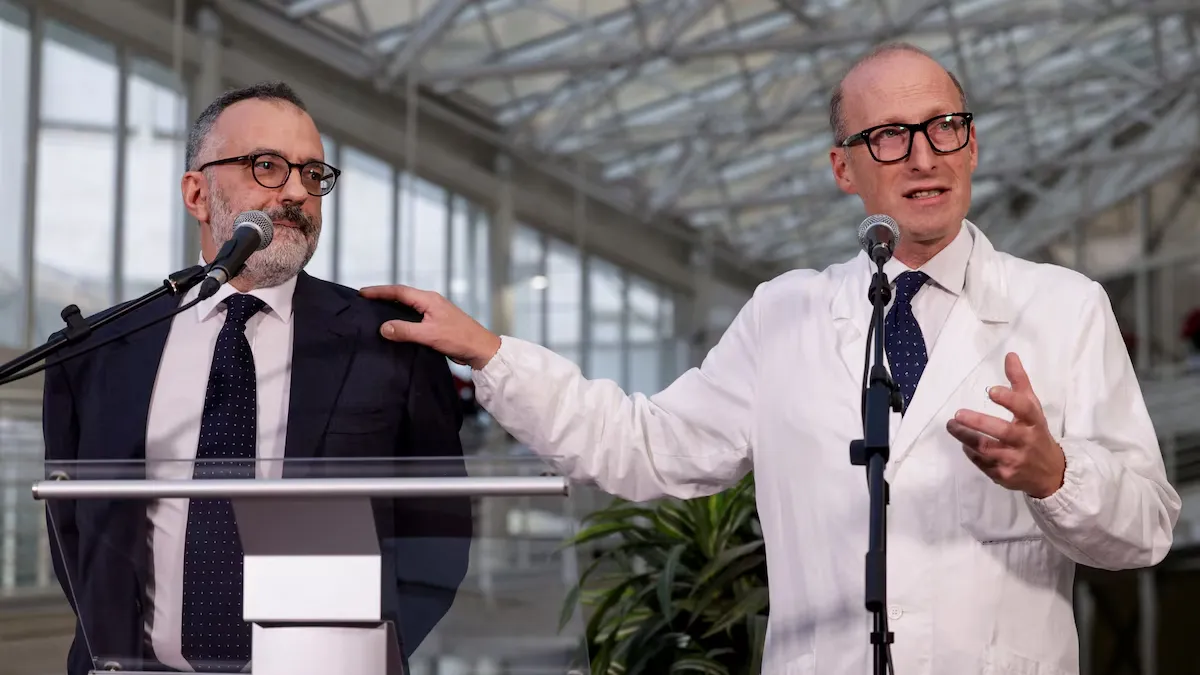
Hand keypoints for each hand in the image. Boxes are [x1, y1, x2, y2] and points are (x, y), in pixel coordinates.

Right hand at [359, 285, 501, 370]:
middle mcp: (430, 302)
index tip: (362, 293)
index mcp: (428, 299)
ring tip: (374, 311)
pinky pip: (414, 316)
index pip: (398, 291)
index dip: (379, 292)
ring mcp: (434, 312)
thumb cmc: (459, 339)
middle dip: (383, 296)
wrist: (480, 349)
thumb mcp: (429, 335)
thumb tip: (384, 328)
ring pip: (408, 306)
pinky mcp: (436, 322)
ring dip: (392, 307)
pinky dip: (401, 318)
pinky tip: (395, 326)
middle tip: (365, 300)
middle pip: (402, 295)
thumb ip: (405, 330)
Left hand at [945, 352, 1065, 498]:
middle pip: (1003, 432)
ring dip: (966, 437)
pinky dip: (971, 453)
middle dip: (978, 423)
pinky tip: (964, 443)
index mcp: (1034, 422)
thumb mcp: (1033, 408)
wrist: (1051, 474)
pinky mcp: (1005, 476)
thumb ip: (1019, 382)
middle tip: (957, 414)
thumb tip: (1009, 355)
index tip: (991, 390)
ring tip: (952, 426)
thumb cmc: (1036, 433)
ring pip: (987, 449)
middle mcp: (1026, 441)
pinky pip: (983, 463)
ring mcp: (1016, 460)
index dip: (1009, 399)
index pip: (1025, 409)